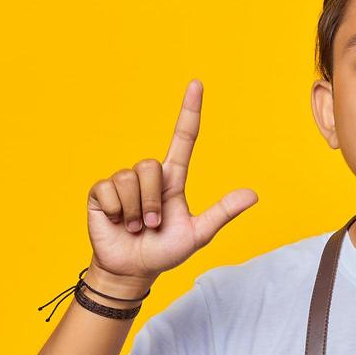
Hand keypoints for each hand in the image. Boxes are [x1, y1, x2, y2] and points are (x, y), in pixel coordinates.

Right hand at [86, 79, 258, 280]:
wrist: (133, 270)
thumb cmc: (165, 252)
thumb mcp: (197, 234)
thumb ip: (222, 213)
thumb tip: (254, 195)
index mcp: (172, 180)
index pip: (183, 139)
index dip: (189, 112)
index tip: (197, 84)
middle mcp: (147, 177)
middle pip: (151, 166)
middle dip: (152, 202)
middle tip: (151, 225)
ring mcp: (123, 183)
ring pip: (130, 179)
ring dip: (135, 211)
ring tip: (135, 227)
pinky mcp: (101, 193)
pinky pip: (109, 190)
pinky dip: (116, 212)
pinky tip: (116, 222)